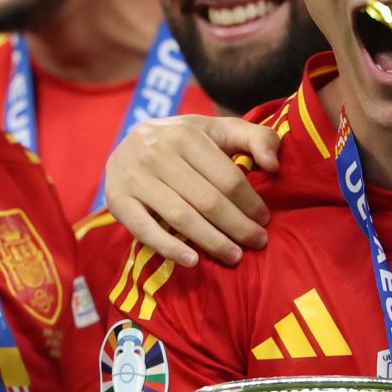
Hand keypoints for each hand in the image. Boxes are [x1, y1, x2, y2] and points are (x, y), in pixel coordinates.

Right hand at [105, 115, 280, 267]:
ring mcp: (134, 177)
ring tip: (235, 256)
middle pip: (208, 200)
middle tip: (257, 242)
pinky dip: (170, 248)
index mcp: (186, 135)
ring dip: (212, 241)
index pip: (228, 177)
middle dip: (238, 226)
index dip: (251, 202)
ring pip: (181, 217)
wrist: (128, 143)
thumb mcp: (220, 130)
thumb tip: (273, 165)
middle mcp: (157, 153)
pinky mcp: (117, 200)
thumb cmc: (184, 141)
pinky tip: (193, 261)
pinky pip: (146, 230)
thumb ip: (257, 137)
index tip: (265, 220)